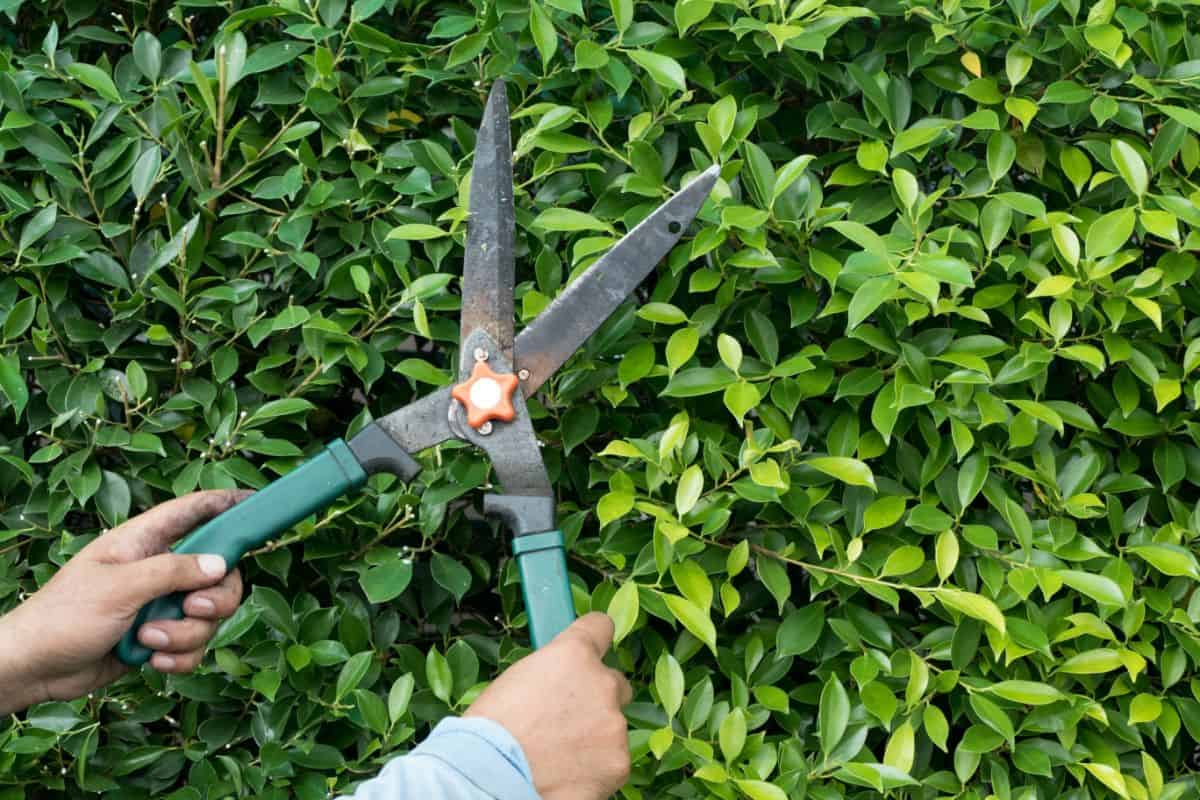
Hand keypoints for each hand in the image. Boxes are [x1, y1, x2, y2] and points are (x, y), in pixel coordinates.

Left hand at [0, 490, 246, 713]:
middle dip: (213, 600)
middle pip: (221, 574)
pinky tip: (148, 658)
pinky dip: (177, 656)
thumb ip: (173, 572)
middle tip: (191, 610)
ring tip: (147, 640)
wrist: (34, 669)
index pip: (196, 510)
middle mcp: (160, 569)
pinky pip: (194, 645)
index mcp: (145, 541)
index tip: (259, 503)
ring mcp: (162, 604)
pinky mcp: (161, 638)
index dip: (229, 503)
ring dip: (184, 635)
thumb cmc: (63, 616)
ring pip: (210, 615)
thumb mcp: (120, 587)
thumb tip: (221, 565)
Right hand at [465, 613, 631, 799]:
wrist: (490, 776)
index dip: (595, 640)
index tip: (592, 650)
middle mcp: (602, 683)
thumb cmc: (490, 730)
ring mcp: (614, 725)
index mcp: (573, 654)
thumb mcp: (516, 680)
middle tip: (566, 720)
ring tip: (558, 754)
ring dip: (594, 737)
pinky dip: (595, 768)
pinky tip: (567, 774)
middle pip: (615, 684)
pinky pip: (612, 761)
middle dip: (597, 699)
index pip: (600, 627)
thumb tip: (560, 682)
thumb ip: (551, 674)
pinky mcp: (618, 762)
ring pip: (612, 727)